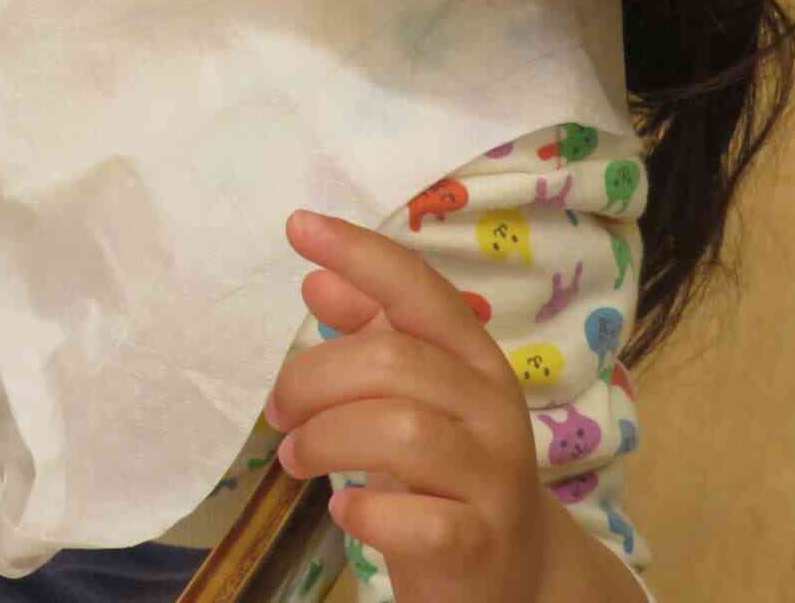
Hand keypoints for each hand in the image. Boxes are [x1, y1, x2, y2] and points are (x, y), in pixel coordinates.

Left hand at [264, 210, 558, 602]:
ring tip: (296, 458)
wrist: (514, 572)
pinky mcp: (479, 543)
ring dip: (326, 440)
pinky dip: (367, 512)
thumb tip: (317, 278)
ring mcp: (492, 477)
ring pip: (401, 431)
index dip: (360, 254)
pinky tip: (346, 512)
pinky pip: (417, 519)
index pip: (418, 288)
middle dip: (314, 379)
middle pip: (392, 361)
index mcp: (473, 358)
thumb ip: (372, 334)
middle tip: (279, 412)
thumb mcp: (414, 395)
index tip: (298, 226)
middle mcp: (492, 407)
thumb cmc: (447, 470)